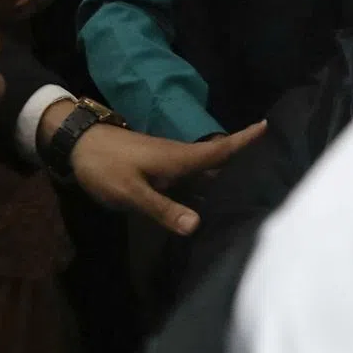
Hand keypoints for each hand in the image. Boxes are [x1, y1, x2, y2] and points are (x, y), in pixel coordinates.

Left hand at [41, 103, 266, 234]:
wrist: (77, 145)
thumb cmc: (105, 166)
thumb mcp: (130, 192)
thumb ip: (162, 209)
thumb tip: (197, 226)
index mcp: (178, 158)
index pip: (219, 149)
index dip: (244, 140)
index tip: (269, 126)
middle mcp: (178, 158)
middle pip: (218, 160)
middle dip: (244, 162)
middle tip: (275, 171)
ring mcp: (168, 163)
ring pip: (204, 170)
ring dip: (225, 177)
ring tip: (252, 190)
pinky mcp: (158, 170)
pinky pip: (191, 177)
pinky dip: (205, 185)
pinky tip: (210, 201)